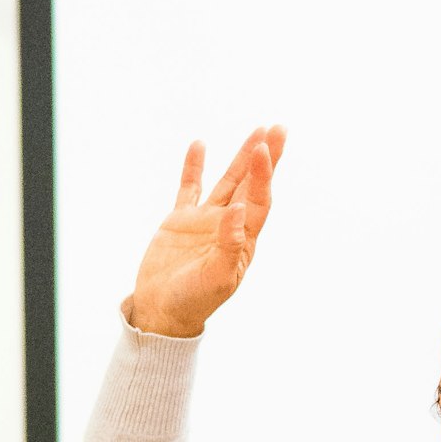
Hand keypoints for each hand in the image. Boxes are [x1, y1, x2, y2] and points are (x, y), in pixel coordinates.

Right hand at [119, 126, 284, 339]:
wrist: (162, 313)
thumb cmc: (193, 302)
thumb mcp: (215, 279)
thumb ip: (229, 246)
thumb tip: (237, 211)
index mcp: (242, 240)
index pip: (257, 200)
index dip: (263, 174)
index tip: (265, 149)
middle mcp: (227, 225)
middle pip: (250, 184)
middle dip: (265, 158)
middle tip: (278, 128)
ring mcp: (204, 221)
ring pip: (227, 181)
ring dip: (242, 157)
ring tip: (257, 131)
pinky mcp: (180, 221)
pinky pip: (189, 188)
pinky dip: (193, 167)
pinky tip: (200, 145)